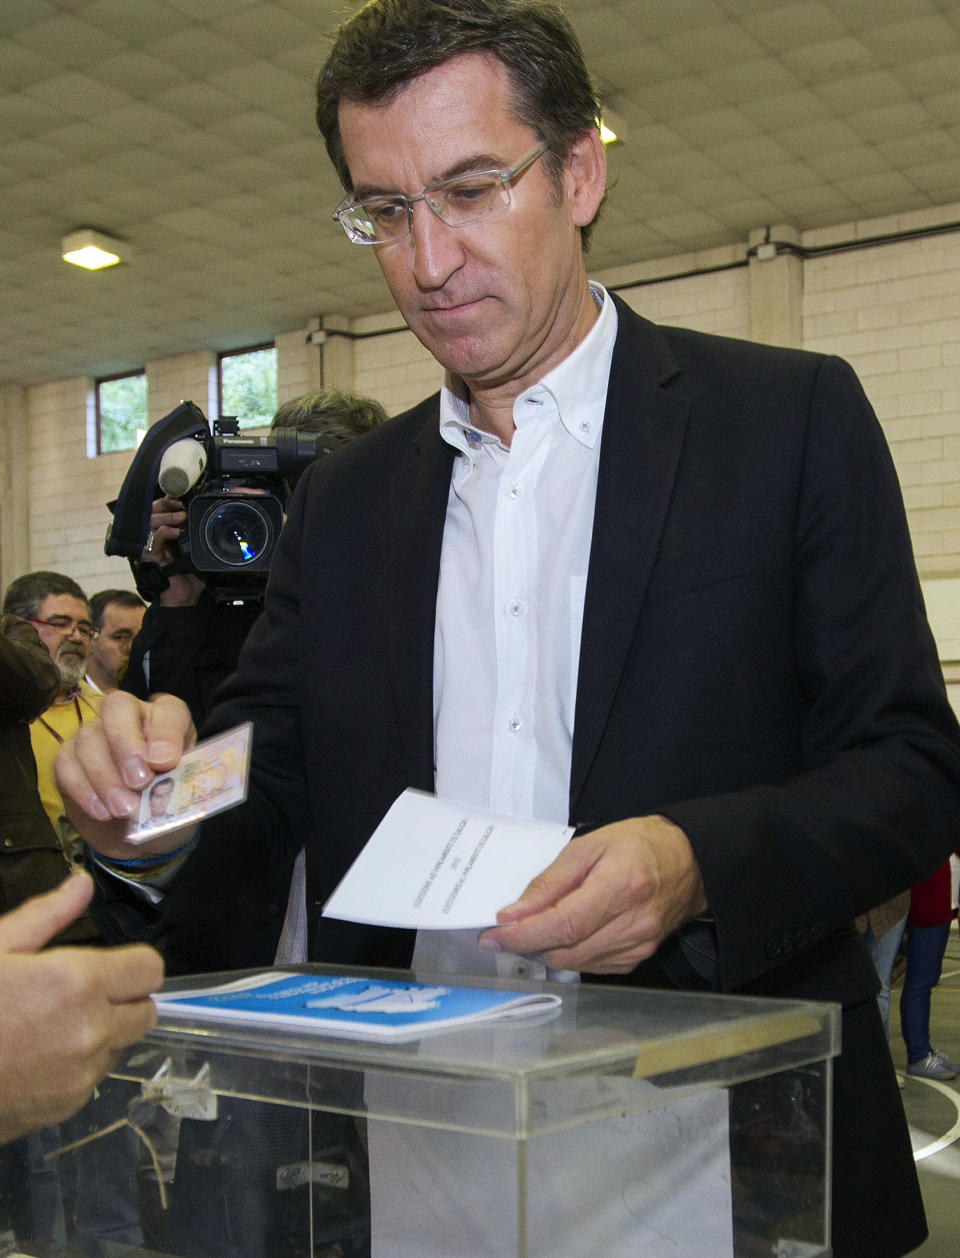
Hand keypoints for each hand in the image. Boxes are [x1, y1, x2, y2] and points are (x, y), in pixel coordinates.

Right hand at [0, 871, 163, 1142]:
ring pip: (121, 1045)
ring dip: (103, 1033)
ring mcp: (81, 1074)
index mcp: (77, 983)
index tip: (108, 964)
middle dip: (123, 999)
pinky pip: (95, 1077)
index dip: (132, 963)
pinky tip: (37, 1056)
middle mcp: (91, 1030)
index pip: (149, 969)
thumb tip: (81, 884)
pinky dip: (79, 1066)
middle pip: (145, 1010)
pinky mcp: (67, 1107)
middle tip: (81, 994)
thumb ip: (47, 915)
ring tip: (50, 1025)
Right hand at [55, 689, 196, 859]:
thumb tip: (167, 788)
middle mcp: (130, 715)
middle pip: (118, 707)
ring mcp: (96, 731)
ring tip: (123, 809)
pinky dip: (82, 788)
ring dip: (104, 776)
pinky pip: (66, 762)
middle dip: (125, 744)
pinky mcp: (70, 755)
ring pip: (89, 737)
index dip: (165, 732)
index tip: (164, 763)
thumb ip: (178, 781)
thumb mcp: (182, 790)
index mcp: (166, 718)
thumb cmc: (166, 799)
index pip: (168, 709)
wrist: (137, 825)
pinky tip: (101, 812)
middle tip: (138, 782)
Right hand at [142, 495, 205, 605]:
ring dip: (166, 516)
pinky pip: (152, 539)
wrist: (184, 597)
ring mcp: (151, 546)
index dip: (167, 500)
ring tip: (181, 517)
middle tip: (179, 504)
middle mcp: (155, 537)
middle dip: (164, 503)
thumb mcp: (199, 552)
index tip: (179, 498)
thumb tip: (215, 524)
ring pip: (149, 521)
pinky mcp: (150, 556)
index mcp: (165, 533)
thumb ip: (201, 538)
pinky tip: (175, 532)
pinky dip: (164, 532)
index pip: (159, 509)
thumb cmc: (191, 577)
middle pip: (151, 510)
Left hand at [479, 815, 707, 973]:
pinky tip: (560, 935)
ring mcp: (638, 945)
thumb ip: (550, 882)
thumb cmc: (639, 845)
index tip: (493, 935)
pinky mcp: (637, 958)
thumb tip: (515, 913)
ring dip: (544, 950)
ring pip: (574, 963)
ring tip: (530, 929)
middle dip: (526, 944)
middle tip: (502, 931)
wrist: (688, 860)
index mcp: (621, 887)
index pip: (562, 926)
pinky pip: (590, 965)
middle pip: (565, 950)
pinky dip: (568, 953)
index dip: (523, 935)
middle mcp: (633, 923)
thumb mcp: (588, 846)